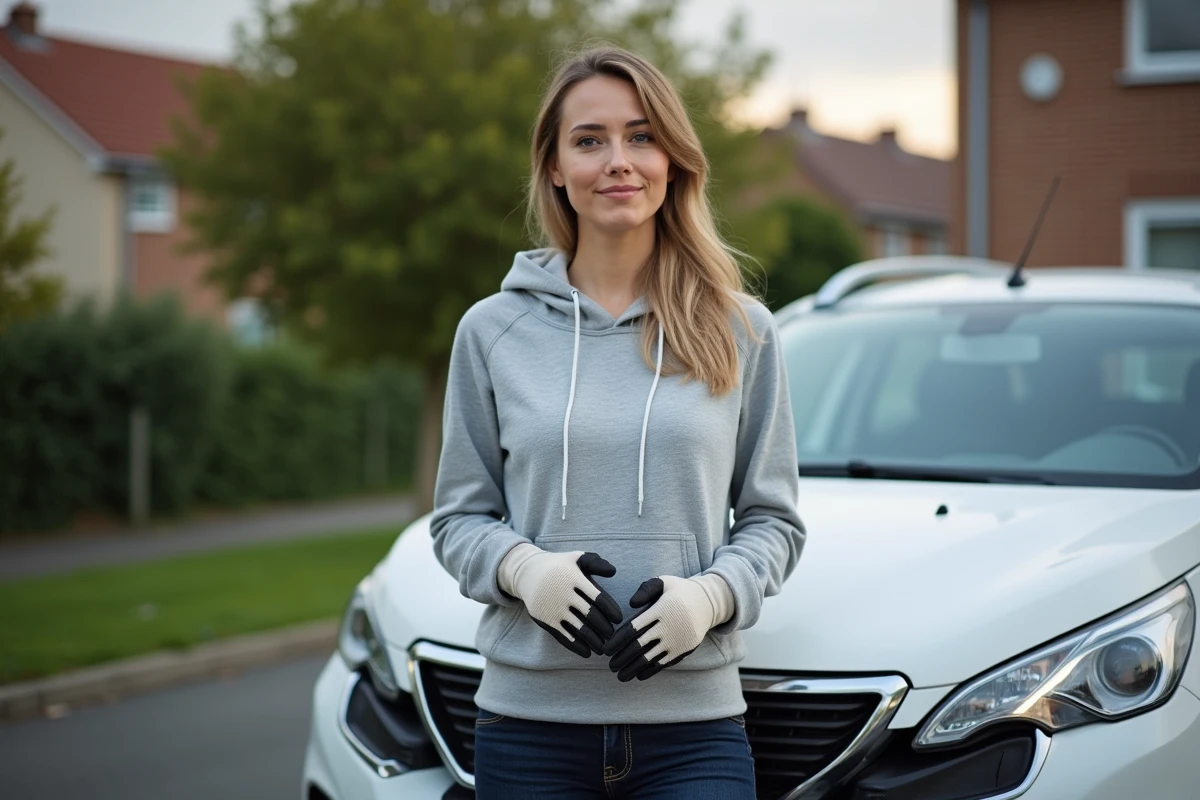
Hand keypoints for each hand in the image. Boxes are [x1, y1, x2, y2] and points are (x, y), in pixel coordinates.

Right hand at [500, 544, 622, 656]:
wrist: (527, 573)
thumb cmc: (560, 566)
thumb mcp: (577, 558)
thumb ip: (597, 563)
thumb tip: (614, 572)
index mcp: (574, 578)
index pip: (598, 598)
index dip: (611, 610)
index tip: (619, 619)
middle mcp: (564, 594)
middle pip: (590, 615)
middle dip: (605, 628)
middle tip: (613, 635)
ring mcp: (554, 608)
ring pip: (579, 628)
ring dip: (594, 641)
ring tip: (603, 647)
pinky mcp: (546, 620)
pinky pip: (564, 636)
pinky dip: (576, 646)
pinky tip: (587, 652)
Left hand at [604, 574, 732, 681]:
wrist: (709, 603)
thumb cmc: (679, 591)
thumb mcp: (664, 582)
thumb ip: (645, 589)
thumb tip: (630, 604)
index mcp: (661, 609)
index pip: (634, 627)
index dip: (618, 640)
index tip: (606, 649)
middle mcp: (668, 626)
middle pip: (639, 646)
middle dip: (622, 658)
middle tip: (609, 666)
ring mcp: (677, 640)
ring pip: (650, 658)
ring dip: (633, 669)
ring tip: (620, 676)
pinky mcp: (684, 650)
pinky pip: (664, 663)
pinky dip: (650, 671)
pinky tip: (638, 675)